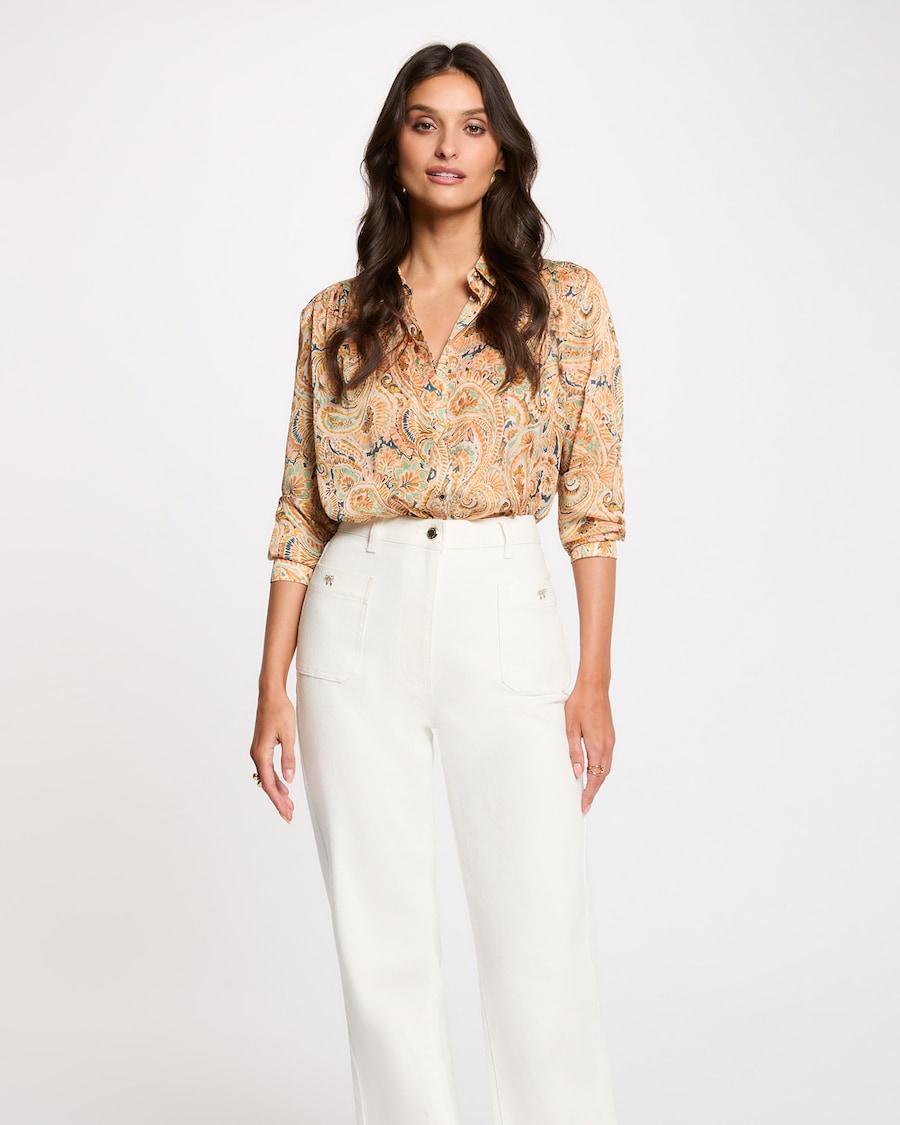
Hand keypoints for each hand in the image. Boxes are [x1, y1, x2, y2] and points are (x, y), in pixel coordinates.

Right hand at [249, 688, 296, 822]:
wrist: (270, 695)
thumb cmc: (280, 711)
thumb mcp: (289, 735)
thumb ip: (288, 759)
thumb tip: (289, 780)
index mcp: (261, 754)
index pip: (269, 784)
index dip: (278, 800)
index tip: (286, 813)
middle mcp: (256, 755)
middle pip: (267, 784)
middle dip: (278, 801)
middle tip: (289, 816)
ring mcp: (258, 752)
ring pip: (267, 778)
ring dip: (278, 792)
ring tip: (289, 806)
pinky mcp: (262, 748)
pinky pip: (267, 769)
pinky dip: (276, 780)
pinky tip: (284, 787)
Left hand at [565, 680, 614, 814]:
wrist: (594, 686)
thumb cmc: (580, 704)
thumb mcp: (570, 728)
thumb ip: (574, 751)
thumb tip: (576, 773)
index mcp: (597, 746)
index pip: (595, 778)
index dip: (589, 794)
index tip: (583, 806)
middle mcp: (607, 746)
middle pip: (602, 776)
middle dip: (593, 792)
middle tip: (584, 804)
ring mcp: (611, 741)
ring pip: (606, 768)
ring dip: (597, 781)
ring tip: (587, 791)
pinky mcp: (610, 736)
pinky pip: (607, 758)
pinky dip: (600, 769)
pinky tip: (592, 771)